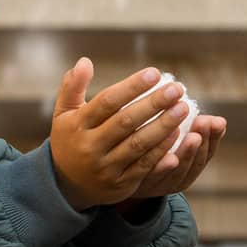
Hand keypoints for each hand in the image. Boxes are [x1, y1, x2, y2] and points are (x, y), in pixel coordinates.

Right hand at [49, 61, 224, 210]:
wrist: (66, 186)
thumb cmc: (70, 140)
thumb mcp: (63, 113)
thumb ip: (72, 87)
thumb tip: (85, 61)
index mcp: (78, 125)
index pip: (107, 102)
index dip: (132, 87)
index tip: (155, 73)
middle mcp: (90, 147)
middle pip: (126, 122)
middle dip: (154, 104)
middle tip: (177, 88)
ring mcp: (105, 168)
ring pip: (138, 144)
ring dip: (164, 125)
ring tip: (183, 108)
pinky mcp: (120, 185)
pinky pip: (144, 166)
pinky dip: (161, 150)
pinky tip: (178, 133)